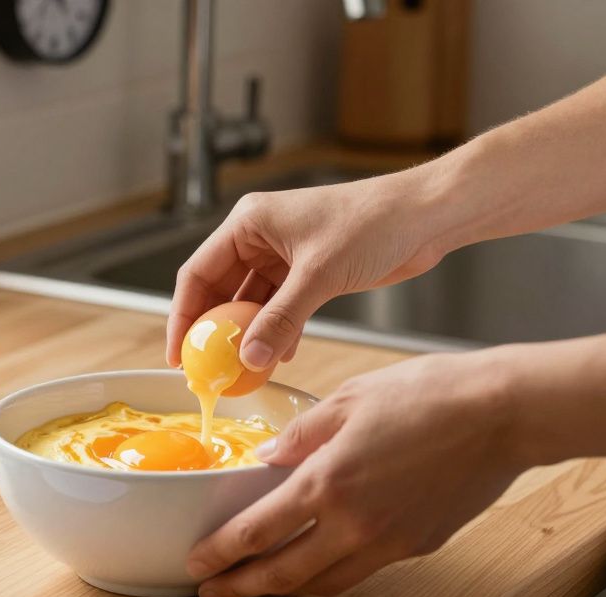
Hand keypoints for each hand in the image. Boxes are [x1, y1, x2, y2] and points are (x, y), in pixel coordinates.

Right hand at [165, 170, 451, 370]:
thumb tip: (249, 357)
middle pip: (220, 290)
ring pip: (251, 303)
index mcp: (249, 223)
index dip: (183, 316)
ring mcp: (284, 255)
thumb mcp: (319, 275)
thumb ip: (280, 319)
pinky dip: (278, 331)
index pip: (198, 273)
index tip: (178, 354)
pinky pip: (280, 307)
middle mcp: (260, 237)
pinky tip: (280, 355)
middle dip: (215, 331)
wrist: (426, 216)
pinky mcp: (308, 272)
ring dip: (248, 335)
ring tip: (243, 370)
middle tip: (206, 369)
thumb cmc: (373, 223)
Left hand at [186, 350, 526, 596]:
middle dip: (242, 588)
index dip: (221, 554)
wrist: (504, 414)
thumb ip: (300, 435)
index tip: (197, 564)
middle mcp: (355, 524)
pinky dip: (331, 569)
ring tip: (259, 582)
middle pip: (284, 574)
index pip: (257, 532)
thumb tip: (263, 459)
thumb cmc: (430, 394)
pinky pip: (362, 568)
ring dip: (286, 586)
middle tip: (212, 592)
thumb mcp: (348, 399)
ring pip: (324, 581)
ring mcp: (389, 542)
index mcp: (328, 482)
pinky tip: (320, 556)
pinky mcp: (417, 546)